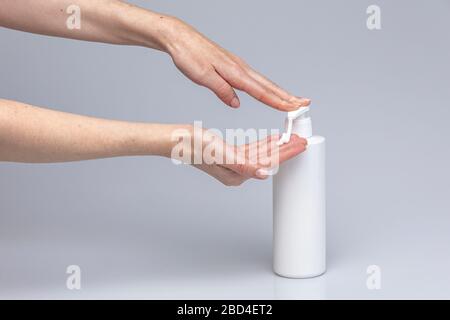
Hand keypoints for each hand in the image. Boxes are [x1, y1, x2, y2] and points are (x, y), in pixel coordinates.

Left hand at [165, 18, 310, 110]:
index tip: (293, 109)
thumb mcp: (203, 76)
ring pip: (263, 82)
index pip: (261, 91)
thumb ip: (222, 90)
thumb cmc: (189, 55)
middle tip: (303, 104)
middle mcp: (240, 67)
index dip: (278, 102)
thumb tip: (237, 103)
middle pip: (268, 86)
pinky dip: (265, 87)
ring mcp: (237, 65)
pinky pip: (254, 79)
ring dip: (279, 92)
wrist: (179, 38)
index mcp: (235, 72)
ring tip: (292, 100)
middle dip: (287, 96)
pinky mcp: (232, 65)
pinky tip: (266, 91)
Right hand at [170, 126, 306, 185]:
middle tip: (302, 140)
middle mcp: (238, 172)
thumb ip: (243, 165)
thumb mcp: (221, 153)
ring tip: (291, 138)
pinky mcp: (230, 155)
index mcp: (238, 174)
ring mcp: (234, 164)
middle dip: (286, 150)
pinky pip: (252, 150)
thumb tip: (263, 174)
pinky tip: (272, 139)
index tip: (301, 145)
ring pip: (262, 154)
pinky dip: (264, 144)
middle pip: (268, 160)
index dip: (287, 153)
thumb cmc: (195, 146)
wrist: (179, 140)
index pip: (269, 164)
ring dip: (277, 146)